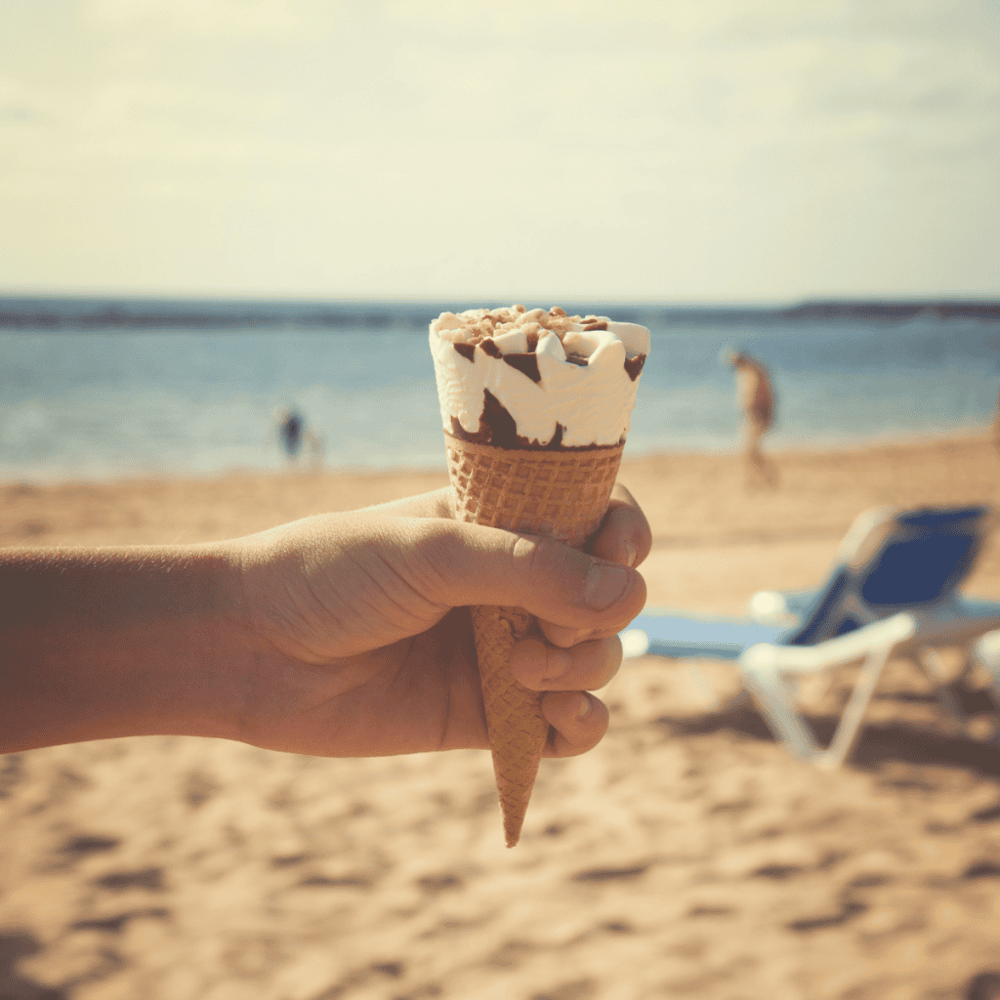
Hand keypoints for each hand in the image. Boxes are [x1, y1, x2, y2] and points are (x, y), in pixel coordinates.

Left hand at [232, 484, 649, 758]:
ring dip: (586, 668)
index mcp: (497, 524)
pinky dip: (581, 726)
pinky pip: (564, 727)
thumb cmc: (331, 574)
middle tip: (546, 629)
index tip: (621, 550)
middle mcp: (507, 585)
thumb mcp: (432, 550)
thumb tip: (628, 595)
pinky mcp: (485, 717)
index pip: (592, 517)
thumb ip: (530, 569)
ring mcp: (500, 651)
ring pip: (593, 660)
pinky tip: (560, 719)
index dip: (621, 532)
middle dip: (599, 614)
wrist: (250, 649)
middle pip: (605, 596)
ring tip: (524, 673)